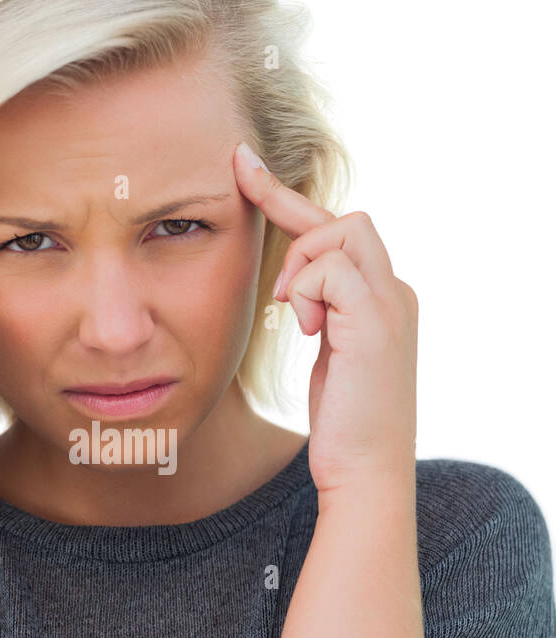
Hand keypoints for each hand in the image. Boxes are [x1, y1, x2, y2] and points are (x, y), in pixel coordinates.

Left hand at [233, 142, 417, 495]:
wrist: (366, 471)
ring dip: (301, 266)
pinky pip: (329, 266)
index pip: (338, 231)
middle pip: (344, 219)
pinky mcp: (377, 318)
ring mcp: (392, 302)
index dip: (287, 197)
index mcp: (383, 298)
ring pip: (339, 231)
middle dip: (292, 223)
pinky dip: (306, 289)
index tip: (242, 166)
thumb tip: (290, 287)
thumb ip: (321, 313)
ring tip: (294, 315)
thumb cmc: (343, 427)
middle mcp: (396, 291)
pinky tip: (307, 329)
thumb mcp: (329, 358)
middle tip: (265, 274)